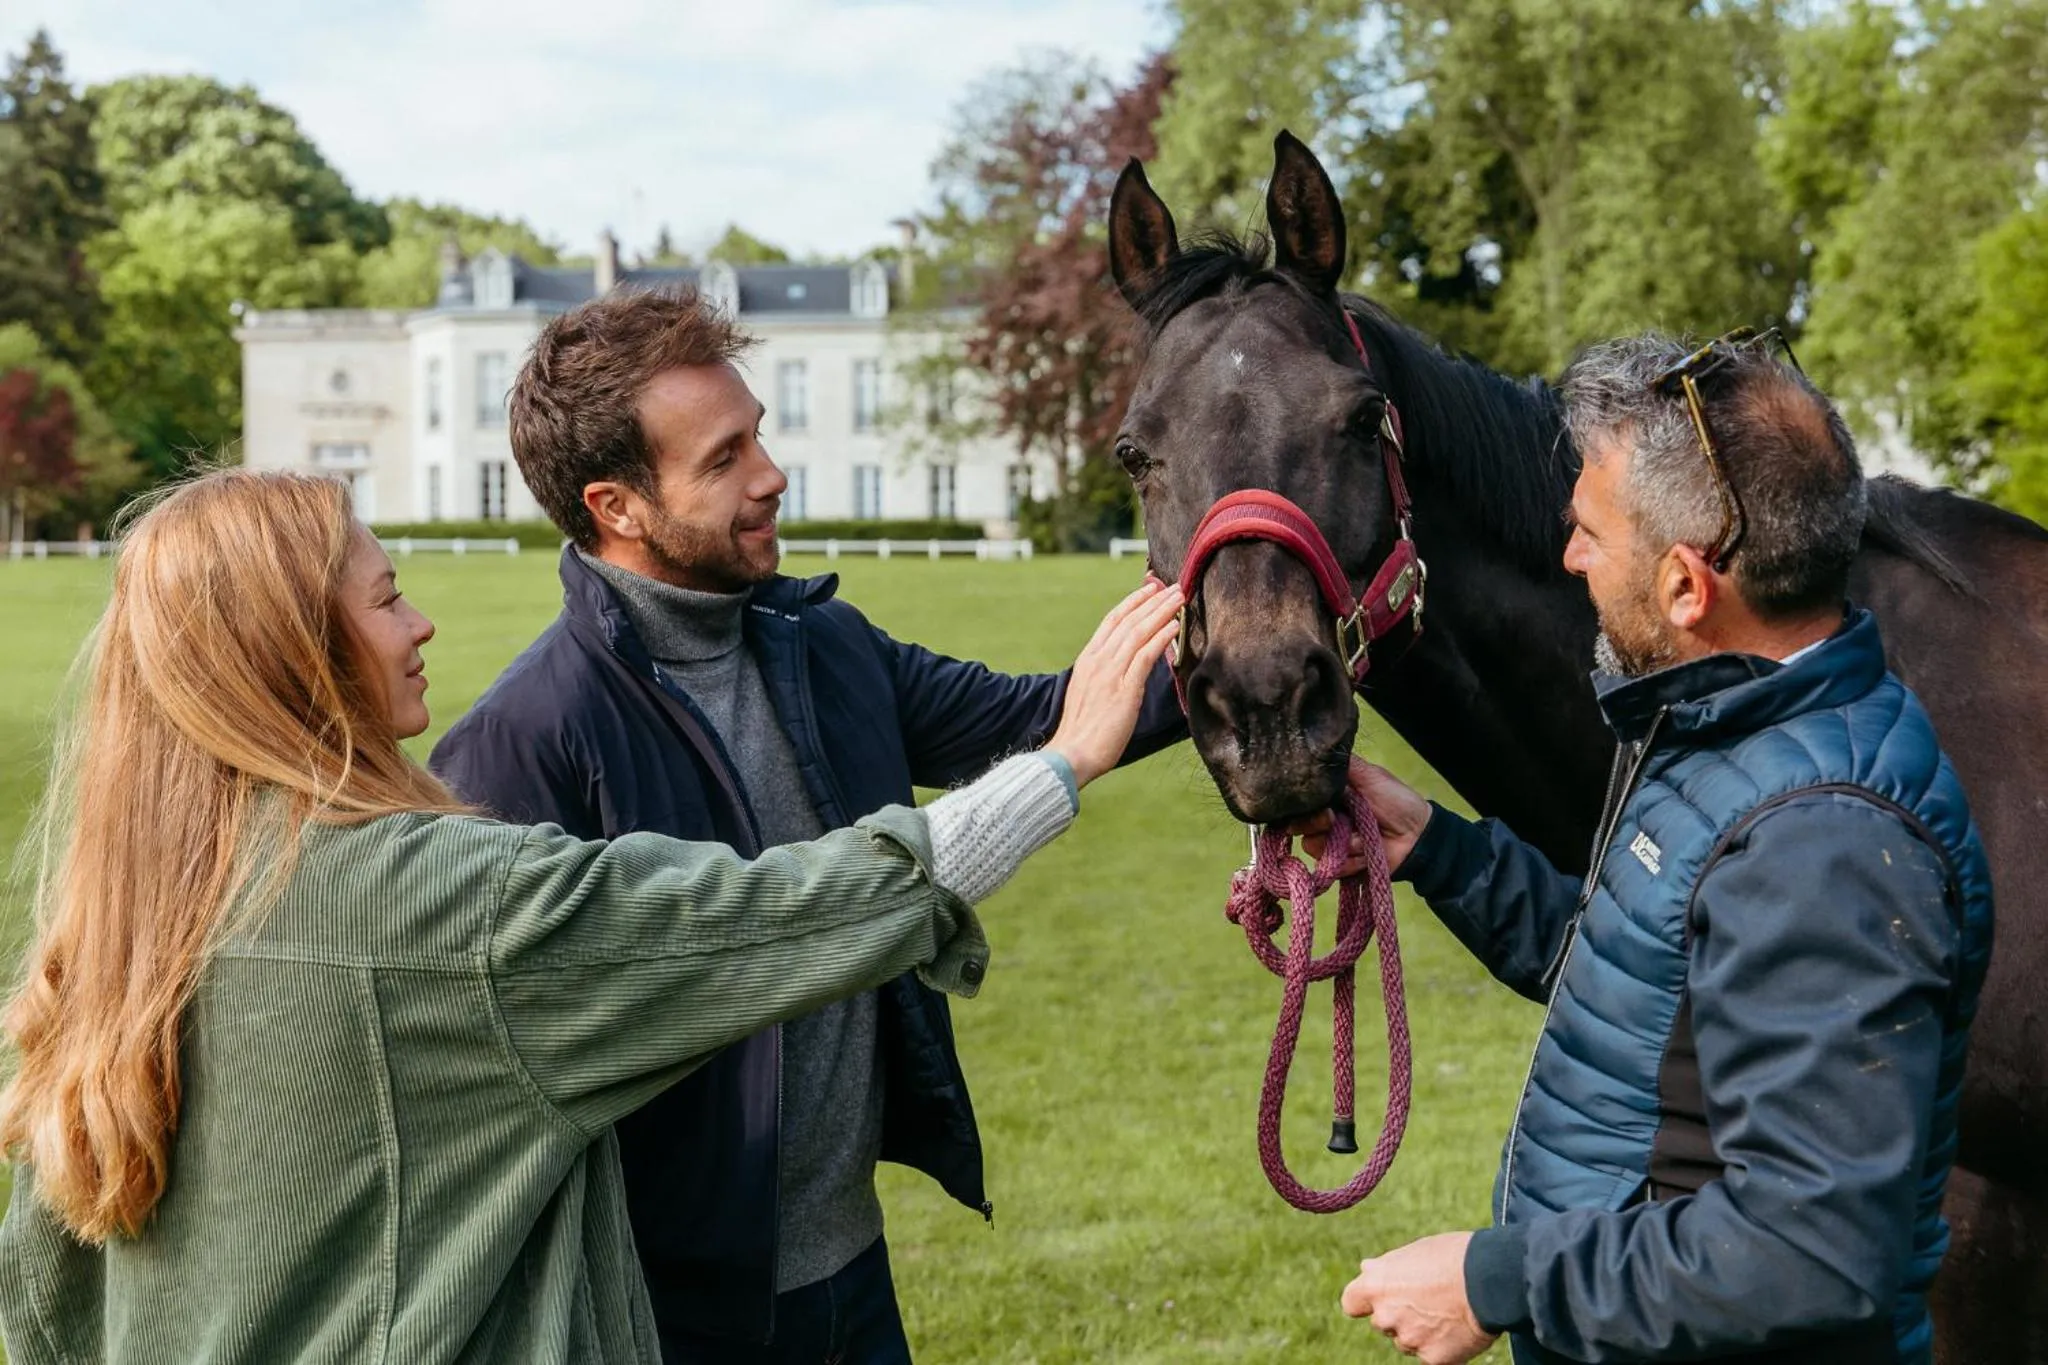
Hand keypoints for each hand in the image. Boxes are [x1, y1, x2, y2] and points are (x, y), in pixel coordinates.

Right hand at [1046, 579, 1183, 787]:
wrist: (1072, 752)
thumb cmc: (1082, 731)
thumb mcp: (1088, 693)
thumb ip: (1103, 676)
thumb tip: (1122, 668)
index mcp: (1088, 659)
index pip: (1112, 620)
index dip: (1132, 602)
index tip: (1149, 590)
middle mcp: (1098, 660)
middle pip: (1128, 620)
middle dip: (1152, 601)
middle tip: (1173, 587)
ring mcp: (1110, 673)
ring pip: (1139, 632)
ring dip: (1161, 611)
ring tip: (1179, 598)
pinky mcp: (1124, 688)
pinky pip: (1146, 655)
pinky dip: (1161, 637)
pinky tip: (1175, 626)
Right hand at [1292, 757, 1433, 873]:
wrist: (1418, 835)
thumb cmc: (1396, 800)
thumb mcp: (1370, 775)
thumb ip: (1343, 764)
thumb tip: (1314, 751)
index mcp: (1329, 797)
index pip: (1299, 802)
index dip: (1302, 805)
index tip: (1319, 804)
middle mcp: (1325, 820)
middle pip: (1298, 825)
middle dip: (1317, 824)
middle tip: (1335, 820)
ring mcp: (1332, 845)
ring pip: (1313, 847)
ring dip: (1341, 844)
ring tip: (1363, 839)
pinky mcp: (1340, 866)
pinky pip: (1331, 868)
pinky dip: (1350, 861)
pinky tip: (1366, 854)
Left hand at [1341, 1232, 1497, 1363]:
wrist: (1490, 1280)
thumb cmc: (1453, 1257)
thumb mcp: (1413, 1252)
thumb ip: (1387, 1267)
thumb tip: (1367, 1269)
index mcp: (1375, 1285)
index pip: (1352, 1303)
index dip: (1364, 1301)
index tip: (1380, 1298)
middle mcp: (1385, 1315)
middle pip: (1382, 1322)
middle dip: (1398, 1315)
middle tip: (1427, 1301)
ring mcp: (1408, 1340)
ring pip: (1407, 1341)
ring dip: (1419, 1332)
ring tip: (1447, 1311)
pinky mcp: (1432, 1359)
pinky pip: (1431, 1355)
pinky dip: (1441, 1346)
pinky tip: (1457, 1328)